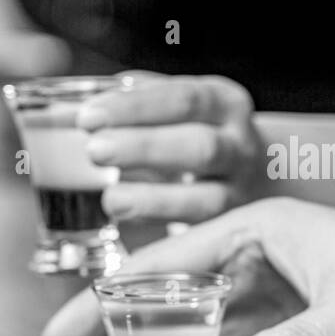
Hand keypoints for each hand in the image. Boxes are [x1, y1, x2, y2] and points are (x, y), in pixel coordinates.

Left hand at [79, 72, 262, 223]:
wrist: (265, 172)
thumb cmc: (197, 133)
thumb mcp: (181, 109)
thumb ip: (135, 104)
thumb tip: (69, 108)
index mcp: (223, 103)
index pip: (182, 99)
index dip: (135, 108)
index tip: (89, 116)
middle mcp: (239, 147)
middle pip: (198, 147)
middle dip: (144, 149)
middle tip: (95, 151)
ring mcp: (240, 193)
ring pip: (204, 200)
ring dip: (154, 200)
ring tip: (111, 200)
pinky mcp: (227, 230)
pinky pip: (196, 236)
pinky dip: (160, 234)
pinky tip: (126, 231)